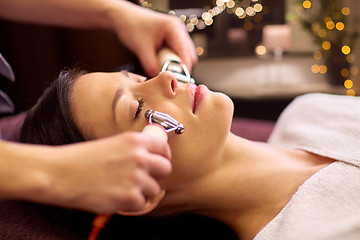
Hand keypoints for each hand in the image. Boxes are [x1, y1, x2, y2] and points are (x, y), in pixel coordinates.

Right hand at [11, 132, 170, 213]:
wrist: (60, 174)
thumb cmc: (80, 159)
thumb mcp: (111, 144)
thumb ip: (132, 150)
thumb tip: (149, 159)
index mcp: (134, 140)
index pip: (163, 148)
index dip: (163, 156)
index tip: (159, 162)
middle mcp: (139, 157)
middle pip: (165, 169)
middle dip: (157, 175)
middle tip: (143, 179)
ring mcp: (136, 177)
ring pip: (154, 189)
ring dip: (142, 191)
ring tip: (123, 189)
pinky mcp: (129, 197)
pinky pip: (142, 204)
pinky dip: (131, 204)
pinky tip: (117, 198)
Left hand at [109, 1, 197, 76]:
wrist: (123, 19)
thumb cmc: (132, 26)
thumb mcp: (141, 47)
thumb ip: (150, 64)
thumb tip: (159, 79)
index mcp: (174, 28)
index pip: (186, 52)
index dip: (184, 68)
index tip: (179, 81)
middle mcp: (179, 32)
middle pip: (189, 56)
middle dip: (182, 69)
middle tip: (172, 81)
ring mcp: (176, 37)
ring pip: (184, 57)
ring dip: (177, 67)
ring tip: (166, 75)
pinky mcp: (171, 43)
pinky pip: (177, 57)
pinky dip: (172, 64)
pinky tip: (163, 68)